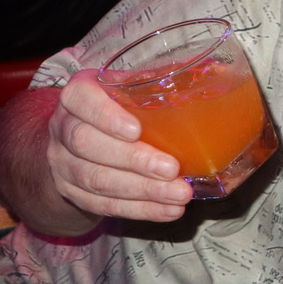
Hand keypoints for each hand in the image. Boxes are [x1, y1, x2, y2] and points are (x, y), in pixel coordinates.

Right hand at [45, 69, 191, 221]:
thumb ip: (162, 83)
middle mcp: (63, 127)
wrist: (76, 145)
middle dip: (134, 160)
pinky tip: (168, 210)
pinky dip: (139, 210)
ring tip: (179, 194)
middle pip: (87, 145)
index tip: (136, 129)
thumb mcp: (131, 88)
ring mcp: (62, 164)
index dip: (105, 115)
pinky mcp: (72, 193)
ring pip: (96, 180)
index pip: (80, 99)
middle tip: (171, 169)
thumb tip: (220, 72)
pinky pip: (104, 205)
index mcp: (78, 95)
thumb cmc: (119, 109)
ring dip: (142, 190)